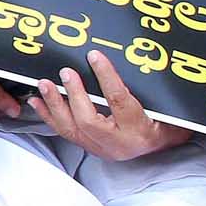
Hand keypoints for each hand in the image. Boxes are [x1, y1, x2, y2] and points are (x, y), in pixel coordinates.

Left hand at [28, 51, 191, 161]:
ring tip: (45, 84)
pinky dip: (49, 116)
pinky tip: (37, 102)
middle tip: (66, 72)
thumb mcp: (164, 105)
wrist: (165, 146)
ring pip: (72, 129)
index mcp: (141, 131)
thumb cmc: (168, 123)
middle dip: (74, 94)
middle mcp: (120, 145)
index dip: (106, 77)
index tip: (95, 56)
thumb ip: (145, 87)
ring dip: (55, 104)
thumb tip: (122, 59)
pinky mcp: (90, 148)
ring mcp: (102, 149)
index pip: (119, 101)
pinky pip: (66, 132)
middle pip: (89, 121)